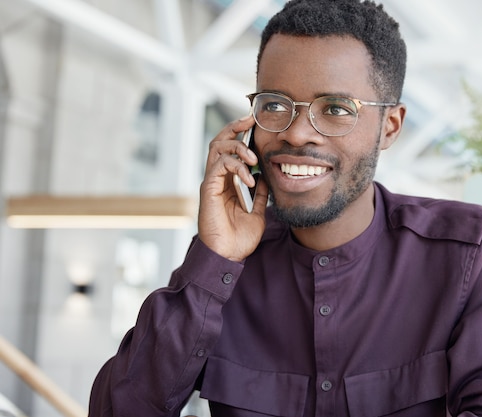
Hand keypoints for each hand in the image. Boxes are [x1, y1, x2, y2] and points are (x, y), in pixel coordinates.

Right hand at [198, 115, 268, 261]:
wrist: (228, 257)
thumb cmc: (239, 238)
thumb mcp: (257, 212)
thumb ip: (260, 195)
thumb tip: (267, 179)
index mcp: (227, 182)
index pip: (230, 149)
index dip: (240, 134)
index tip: (255, 123)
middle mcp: (217, 179)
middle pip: (219, 141)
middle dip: (235, 127)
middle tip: (251, 120)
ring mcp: (211, 183)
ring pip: (217, 148)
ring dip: (237, 147)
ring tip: (254, 158)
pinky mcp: (209, 190)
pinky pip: (219, 166)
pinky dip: (236, 167)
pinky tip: (249, 177)